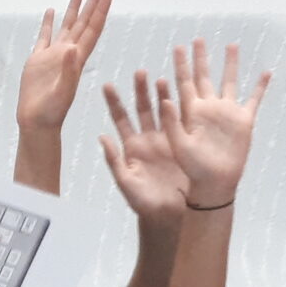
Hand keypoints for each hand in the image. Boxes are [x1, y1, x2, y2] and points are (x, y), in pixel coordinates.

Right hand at [15, 0, 110, 133]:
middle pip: (83, 22)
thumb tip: (72, 47)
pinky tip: (52, 11)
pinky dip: (49, 23)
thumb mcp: (63, 92)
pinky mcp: (38, 61)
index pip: (92, 29)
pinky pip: (45, 36)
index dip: (100, 11)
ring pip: (66, 26)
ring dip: (74, 9)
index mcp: (77, 59)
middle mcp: (68, 53)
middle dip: (92, 2)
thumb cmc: (52, 112)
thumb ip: (68, 71)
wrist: (37, 123)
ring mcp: (53, 56)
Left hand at [97, 72, 189, 224]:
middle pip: (142, 109)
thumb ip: (114, 160)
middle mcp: (148, 139)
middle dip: (140, 90)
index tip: (107, 84)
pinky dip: (182, 108)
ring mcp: (166, 140)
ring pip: (163, 112)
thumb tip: (101, 137)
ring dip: (162, 95)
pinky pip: (182, 123)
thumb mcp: (126, 182)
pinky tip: (184, 93)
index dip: (114, 102)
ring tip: (161, 77)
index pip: (120, 119)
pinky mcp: (183, 145)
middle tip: (139, 72)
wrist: (169, 214)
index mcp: (131, 147)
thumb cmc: (144, 203)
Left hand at [161, 39, 270, 208]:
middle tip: (197, 39)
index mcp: (190, 113)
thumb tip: (165, 100)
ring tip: (232, 45)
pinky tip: (266, 71)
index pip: (183, 83)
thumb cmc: (191, 170)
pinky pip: (254, 99)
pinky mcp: (244, 121)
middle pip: (204, 77)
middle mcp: (208, 108)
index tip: (178, 47)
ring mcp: (226, 113)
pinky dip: (260, 86)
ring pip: (229, 82)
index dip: (180, 65)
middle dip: (201, 58)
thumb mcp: (176, 146)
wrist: (214, 184)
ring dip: (230, 64)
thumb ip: (170, 123)